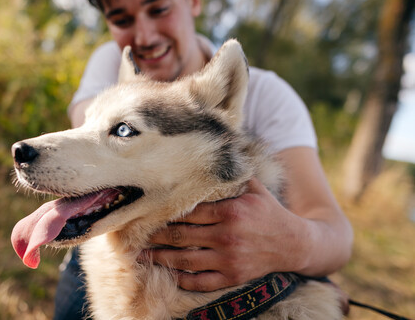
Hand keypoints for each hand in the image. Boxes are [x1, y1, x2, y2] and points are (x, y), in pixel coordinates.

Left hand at [141, 178, 307, 291]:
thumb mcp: (253, 187)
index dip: (164, 213)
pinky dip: (183, 279)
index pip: (188, 212)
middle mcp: (227, 235)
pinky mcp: (233, 276)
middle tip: (134, 234)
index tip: (146, 212)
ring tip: (141, 255)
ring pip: (185, 260)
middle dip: (154, 235)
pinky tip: (168, 274)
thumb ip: (230, 174)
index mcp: (229, 210)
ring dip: (160, 258)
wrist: (296, 243)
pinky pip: (202, 281)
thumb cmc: (268, 211)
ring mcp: (229, 258)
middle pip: (180, 236)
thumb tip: (212, 147)